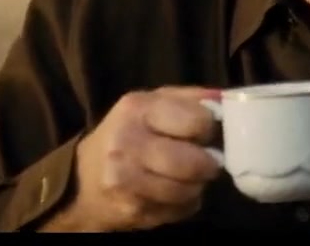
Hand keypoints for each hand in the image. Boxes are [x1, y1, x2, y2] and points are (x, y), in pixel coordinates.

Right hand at [64, 86, 222, 230]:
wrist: (83, 180)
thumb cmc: (128, 133)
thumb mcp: (152, 104)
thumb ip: (190, 99)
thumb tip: (226, 101)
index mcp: (138, 109)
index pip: (197, 121)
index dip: (208, 128)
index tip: (204, 133)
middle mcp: (127, 144)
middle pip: (194, 162)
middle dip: (208, 164)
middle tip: (206, 162)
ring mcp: (127, 181)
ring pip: (190, 191)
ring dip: (196, 186)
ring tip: (187, 177)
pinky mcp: (133, 210)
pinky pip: (180, 210)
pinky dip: (184, 203)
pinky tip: (171, 192)